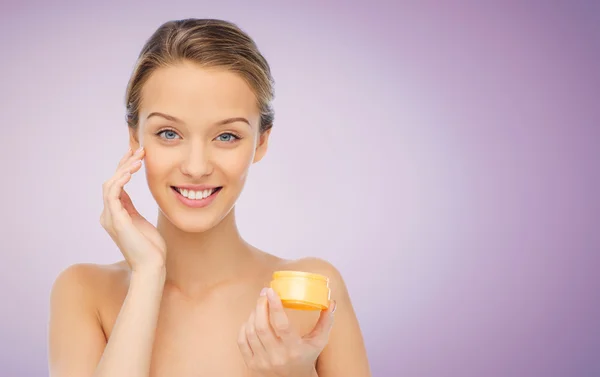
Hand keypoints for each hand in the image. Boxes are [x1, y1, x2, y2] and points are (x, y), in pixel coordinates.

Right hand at [100, 147, 166, 271]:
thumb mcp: (141, 222)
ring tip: (138, 158)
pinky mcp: (117, 221)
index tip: (136, 154)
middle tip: (139, 149)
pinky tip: (131, 172)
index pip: (116, 184)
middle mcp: (109, 214)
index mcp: (115, 214)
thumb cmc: (150, 247)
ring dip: (124, 169)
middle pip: (112, 181)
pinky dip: (120, 181)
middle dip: (124, 163)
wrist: (152, 266)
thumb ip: (131, 208)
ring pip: (110, 185)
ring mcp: (111, 217)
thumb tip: (128, 195)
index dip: (124, 167)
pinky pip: (113, 195)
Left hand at [237, 287, 335, 376]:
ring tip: (260, 305)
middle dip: (261, 305)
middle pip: (262, 326)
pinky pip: (242, 341)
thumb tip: (331, 302)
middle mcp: (277, 356)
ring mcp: (263, 362)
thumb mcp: (319, 342)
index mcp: (294, 349)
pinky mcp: (252, 365)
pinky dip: (245, 327)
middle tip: (264, 294)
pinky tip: (251, 319)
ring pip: (251, 332)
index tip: (271, 291)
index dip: (275, 306)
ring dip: (253, 314)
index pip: (282, 325)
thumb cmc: (307, 357)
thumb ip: (326, 322)